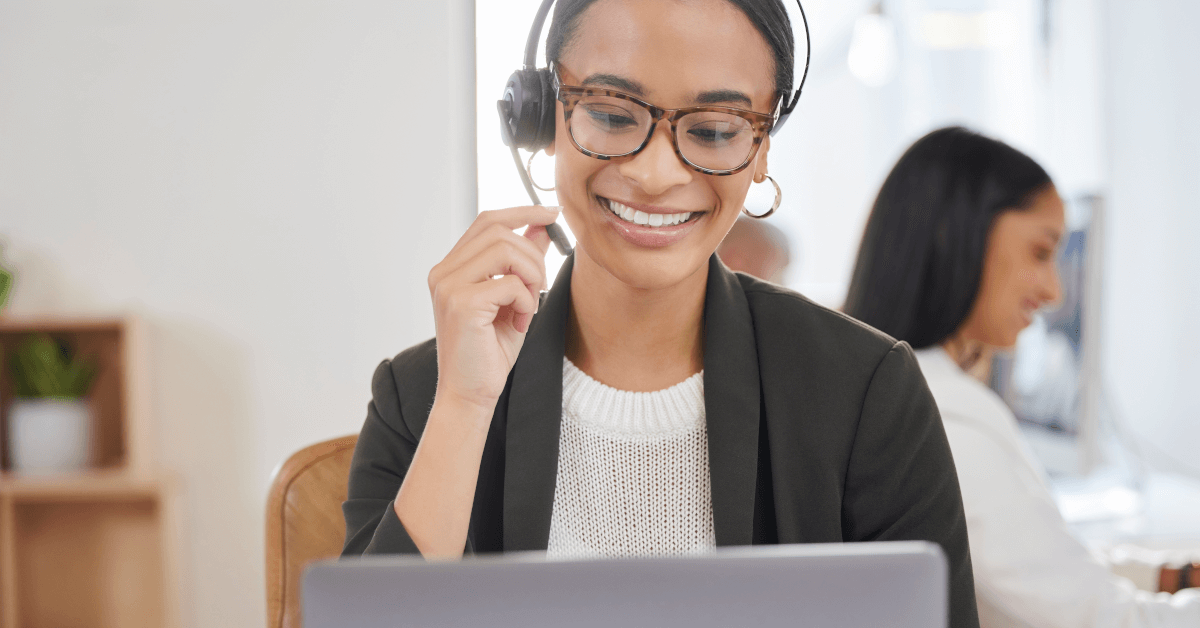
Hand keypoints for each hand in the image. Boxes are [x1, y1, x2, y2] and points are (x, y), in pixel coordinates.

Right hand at [427, 205, 558, 418]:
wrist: (470, 394)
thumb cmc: (488, 351)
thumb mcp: (513, 299)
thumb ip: (522, 262)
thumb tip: (541, 227)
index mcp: (452, 268)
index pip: (487, 221)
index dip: (522, 212)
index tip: (551, 214)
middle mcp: (444, 272)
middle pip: (499, 231)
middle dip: (533, 255)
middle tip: (539, 287)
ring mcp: (449, 286)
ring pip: (506, 250)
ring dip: (531, 276)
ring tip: (528, 306)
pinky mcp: (461, 303)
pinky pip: (509, 283)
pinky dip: (526, 301)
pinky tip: (520, 322)